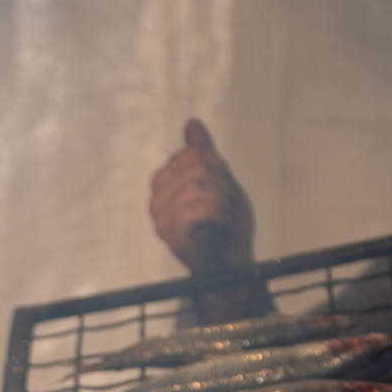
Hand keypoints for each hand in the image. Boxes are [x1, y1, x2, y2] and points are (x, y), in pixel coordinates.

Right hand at [149, 118, 254, 269]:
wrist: (234, 267)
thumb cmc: (228, 229)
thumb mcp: (221, 183)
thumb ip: (206, 154)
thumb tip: (192, 124)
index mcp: (166, 182)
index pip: (193, 154)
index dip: (217, 172)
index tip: (221, 194)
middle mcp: (157, 198)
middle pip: (198, 166)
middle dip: (221, 187)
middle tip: (223, 211)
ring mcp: (160, 216)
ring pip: (200, 185)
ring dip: (222, 203)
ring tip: (221, 221)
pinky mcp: (170, 233)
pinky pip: (199, 208)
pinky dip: (218, 216)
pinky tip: (218, 228)